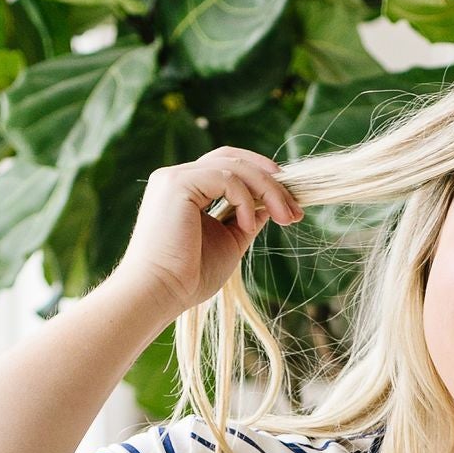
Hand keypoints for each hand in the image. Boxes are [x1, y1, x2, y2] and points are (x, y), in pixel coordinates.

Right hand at [116, 145, 301, 320]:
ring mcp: (175, 177)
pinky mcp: (177, 184)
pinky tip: (246, 224)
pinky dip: (244, 199)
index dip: (261, 178)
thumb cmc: (187, 278)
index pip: (228, 167)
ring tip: (286, 217)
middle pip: (234, 158)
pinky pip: (225, 178)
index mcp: (185, 189)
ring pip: (234, 165)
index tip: (289, 205)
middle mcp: (177, 177)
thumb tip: (269, 206)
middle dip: (271, 181)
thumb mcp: (228, 243)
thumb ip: (245, 220)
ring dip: (267, 189)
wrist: (157, 294)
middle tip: (296, 210)